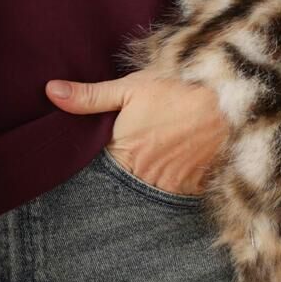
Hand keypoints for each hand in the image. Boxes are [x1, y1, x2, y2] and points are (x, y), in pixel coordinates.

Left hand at [43, 70, 227, 197]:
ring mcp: (172, 186)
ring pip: (152, 191)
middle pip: (126, 183)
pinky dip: (176, 182)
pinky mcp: (195, 188)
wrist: (230, 102)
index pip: (102, 168)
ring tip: (159, 157)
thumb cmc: (178, 90)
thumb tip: (49, 92)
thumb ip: (89, 96)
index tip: (110, 149)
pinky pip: (178, 194)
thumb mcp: (131, 87)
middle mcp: (145, 177)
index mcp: (124, 153)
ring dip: (151, 179)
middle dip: (127, 172)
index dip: (104, 158)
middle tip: (138, 152)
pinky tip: (179, 163)